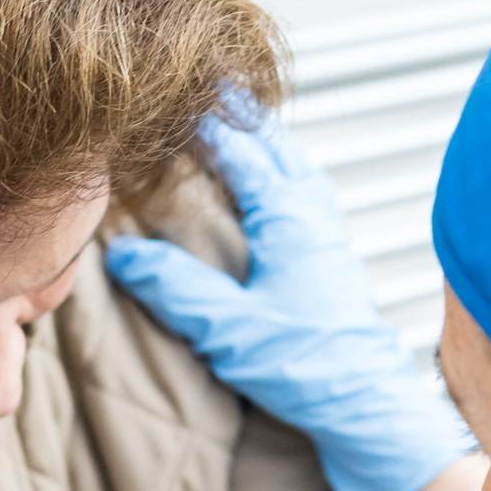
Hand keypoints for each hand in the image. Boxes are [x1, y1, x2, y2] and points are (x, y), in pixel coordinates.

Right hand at [107, 111, 464, 490]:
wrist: (367, 404)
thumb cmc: (306, 366)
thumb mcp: (226, 327)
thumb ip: (174, 287)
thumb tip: (124, 254)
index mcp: (288, 215)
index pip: (240, 149)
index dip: (206, 120)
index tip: (176, 94)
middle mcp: (314, 213)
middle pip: (275, 143)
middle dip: (240, 113)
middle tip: (208, 85)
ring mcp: (330, 233)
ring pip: (295, 165)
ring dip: (265, 140)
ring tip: (237, 125)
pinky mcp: (334, 258)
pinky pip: (306, 192)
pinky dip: (282, 172)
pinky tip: (272, 188)